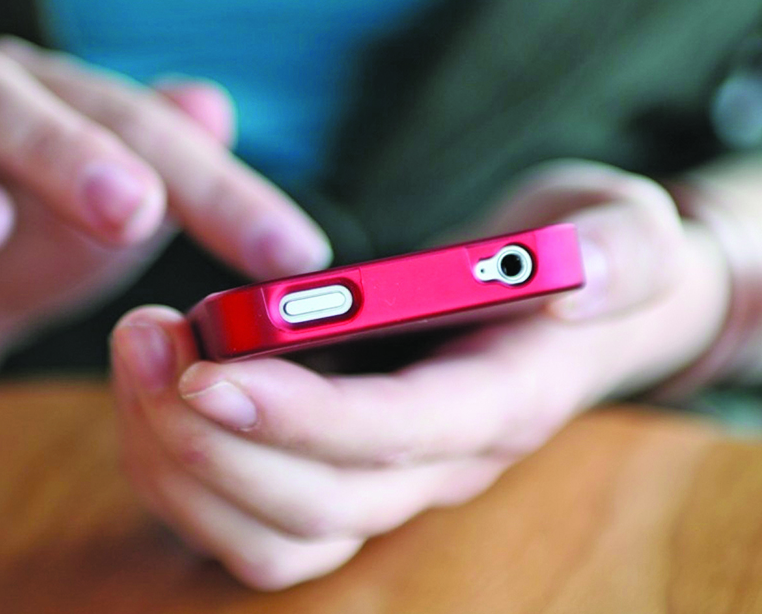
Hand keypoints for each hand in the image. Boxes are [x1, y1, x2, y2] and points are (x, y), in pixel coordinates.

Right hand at [0, 38, 329, 395]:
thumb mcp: (84, 243)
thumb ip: (153, 182)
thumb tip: (212, 104)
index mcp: (67, 119)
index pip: (161, 142)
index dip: (231, 195)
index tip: (296, 257)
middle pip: (73, 101)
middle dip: (123, 152)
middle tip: (155, 213)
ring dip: (36, 148)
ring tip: (88, 216)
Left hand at [110, 160, 730, 588]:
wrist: (563, 302)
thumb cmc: (581, 256)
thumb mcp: (625, 225)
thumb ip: (621, 251)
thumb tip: (570, 284)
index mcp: (504, 400)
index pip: (400, 435)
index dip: (303, 418)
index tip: (207, 369)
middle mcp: (441, 465)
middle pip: (319, 504)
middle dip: (214, 438)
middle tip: (143, 338)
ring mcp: (388, 483)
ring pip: (269, 536)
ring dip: (181, 463)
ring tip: (136, 354)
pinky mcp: (340, 477)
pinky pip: (244, 521)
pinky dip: (179, 471)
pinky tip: (149, 391)